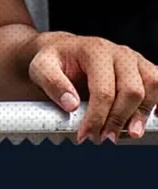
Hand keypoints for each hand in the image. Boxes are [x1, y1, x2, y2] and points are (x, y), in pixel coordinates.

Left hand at [28, 32, 157, 143]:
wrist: (64, 50)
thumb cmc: (55, 60)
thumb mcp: (41, 67)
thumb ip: (52, 84)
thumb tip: (72, 105)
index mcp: (95, 51)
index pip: (104, 90)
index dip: (97, 118)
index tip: (86, 136)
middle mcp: (119, 53)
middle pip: (132, 91)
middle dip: (119, 120)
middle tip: (104, 138)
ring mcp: (134, 60)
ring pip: (153, 87)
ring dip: (143, 114)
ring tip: (129, 133)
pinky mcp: (143, 69)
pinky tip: (154, 116)